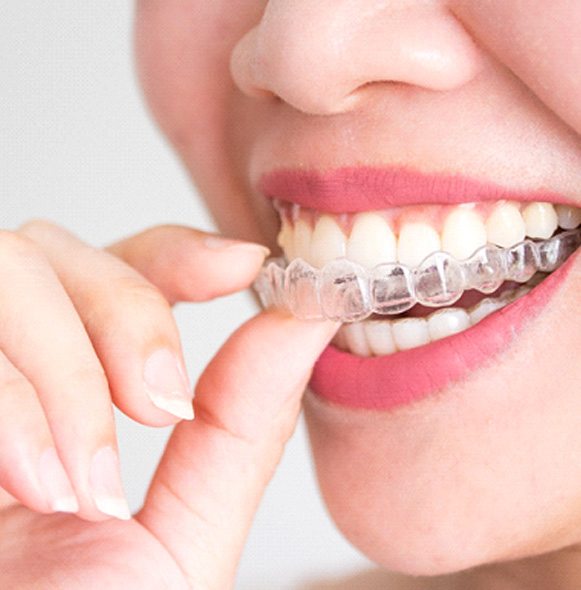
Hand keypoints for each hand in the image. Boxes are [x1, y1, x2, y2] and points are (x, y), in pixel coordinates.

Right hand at [0, 220, 336, 588]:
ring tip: (88, 477)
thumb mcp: (184, 534)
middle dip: (128, 310)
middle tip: (161, 405)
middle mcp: (7, 367)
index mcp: (74, 392)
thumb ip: (243, 426)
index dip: (180, 250)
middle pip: (64, 251)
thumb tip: (308, 321)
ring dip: (66, 366)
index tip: (245, 265)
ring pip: (11, 268)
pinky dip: (11, 399)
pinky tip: (30, 483)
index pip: (125, 269)